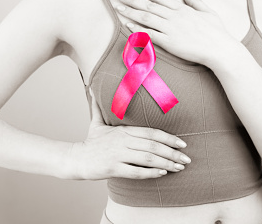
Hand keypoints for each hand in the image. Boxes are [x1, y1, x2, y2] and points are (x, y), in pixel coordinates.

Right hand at [70, 88, 190, 179]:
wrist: (75, 159)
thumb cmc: (90, 142)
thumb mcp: (96, 122)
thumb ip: (100, 107)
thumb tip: (93, 87)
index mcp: (123, 130)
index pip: (151, 133)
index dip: (169, 138)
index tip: (183, 143)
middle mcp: (122, 141)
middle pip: (153, 146)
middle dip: (173, 153)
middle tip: (187, 159)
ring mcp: (118, 155)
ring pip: (147, 159)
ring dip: (166, 164)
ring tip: (179, 168)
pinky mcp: (113, 168)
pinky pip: (136, 172)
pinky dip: (150, 173)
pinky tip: (162, 174)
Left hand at [114, 0, 234, 66]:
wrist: (219, 50)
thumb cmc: (216, 32)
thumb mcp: (207, 11)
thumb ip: (195, 0)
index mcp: (183, 8)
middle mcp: (175, 16)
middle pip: (149, 5)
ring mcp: (171, 29)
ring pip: (147, 17)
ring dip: (131, 11)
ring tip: (118, 7)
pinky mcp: (170, 42)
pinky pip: (150, 34)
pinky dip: (138, 29)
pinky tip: (128, 25)